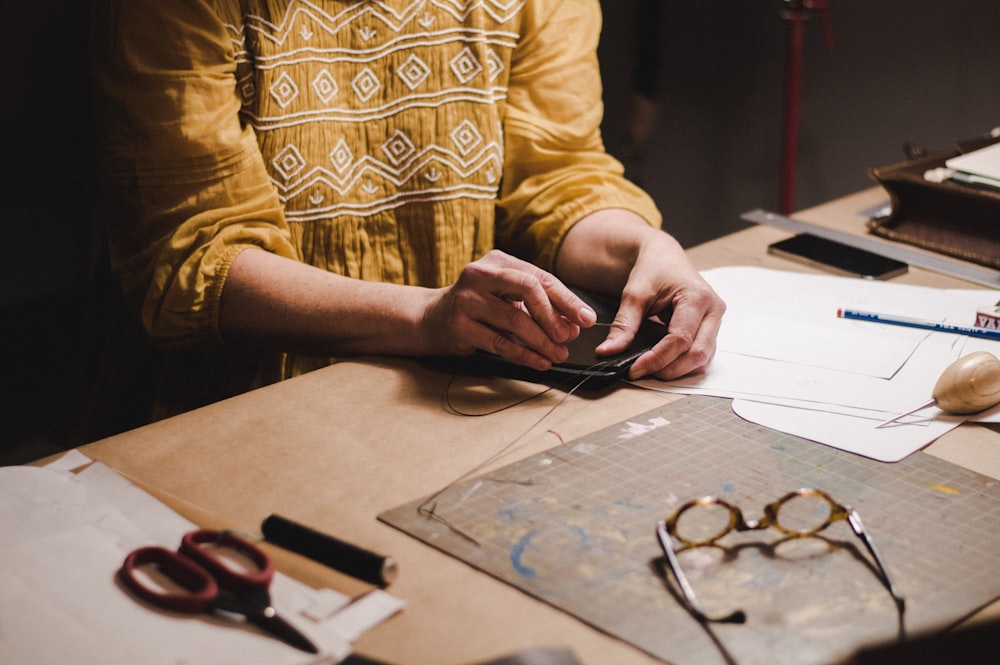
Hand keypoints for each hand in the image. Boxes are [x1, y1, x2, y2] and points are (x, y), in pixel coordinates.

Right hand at [424, 250, 597, 369]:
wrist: (431, 318)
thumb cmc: (477, 306)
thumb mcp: (506, 297)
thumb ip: (538, 307)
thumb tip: (573, 325)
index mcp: (498, 261)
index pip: (539, 277)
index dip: (566, 299)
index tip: (586, 319)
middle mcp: (480, 275)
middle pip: (528, 289)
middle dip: (553, 315)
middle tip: (569, 337)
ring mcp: (467, 300)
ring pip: (515, 320)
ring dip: (542, 341)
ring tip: (559, 354)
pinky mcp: (459, 326)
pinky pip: (500, 342)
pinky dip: (525, 354)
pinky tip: (540, 361)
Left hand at [595, 234, 724, 379]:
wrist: (664, 257)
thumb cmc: (654, 269)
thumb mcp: (634, 294)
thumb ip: (623, 325)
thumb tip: (608, 351)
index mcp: (697, 297)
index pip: (680, 339)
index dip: (657, 359)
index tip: (634, 369)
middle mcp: (713, 310)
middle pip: (697, 354)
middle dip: (669, 370)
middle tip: (641, 372)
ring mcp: (715, 321)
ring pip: (703, 359)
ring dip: (677, 371)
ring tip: (650, 369)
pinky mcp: (711, 329)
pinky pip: (702, 356)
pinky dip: (683, 364)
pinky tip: (663, 364)